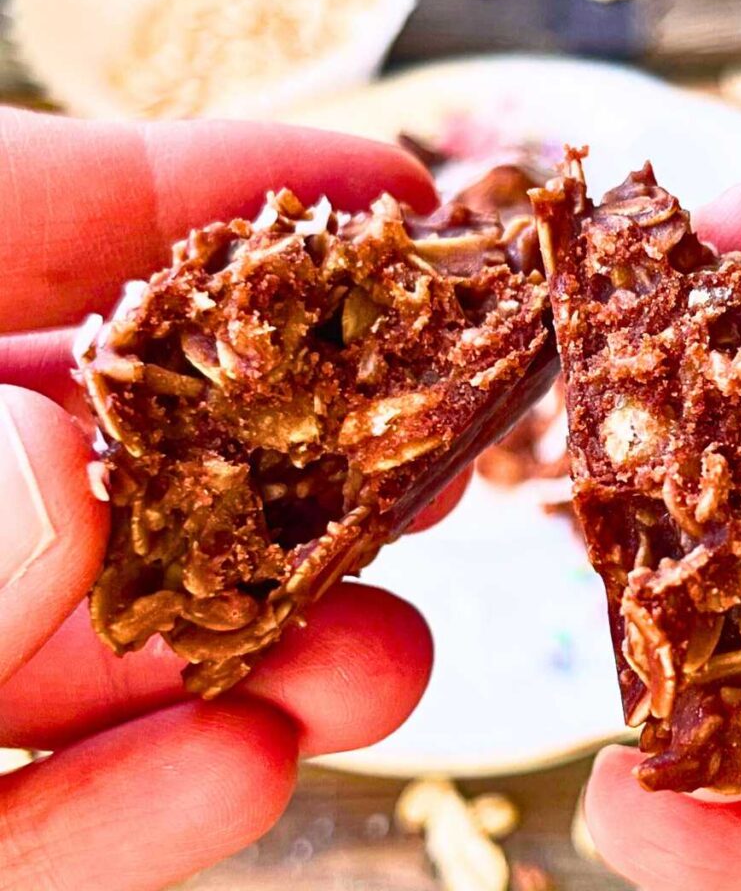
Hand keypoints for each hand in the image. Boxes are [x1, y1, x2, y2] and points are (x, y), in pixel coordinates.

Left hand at [0, 109, 464, 889]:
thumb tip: (58, 482)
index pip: (52, 212)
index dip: (226, 188)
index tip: (392, 194)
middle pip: (121, 434)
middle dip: (291, 446)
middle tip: (434, 461)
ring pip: (86, 633)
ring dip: (246, 646)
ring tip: (387, 659)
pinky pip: (6, 815)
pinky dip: (122, 805)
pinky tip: (248, 768)